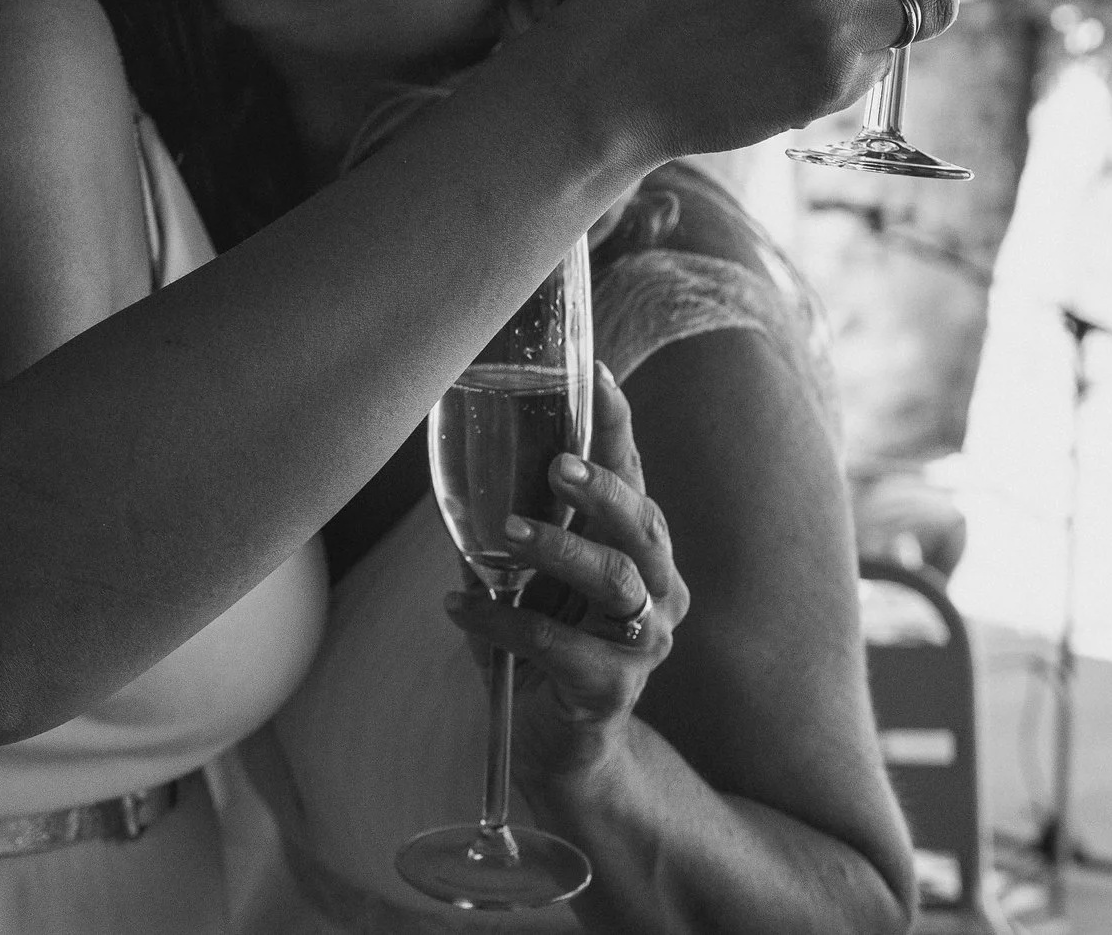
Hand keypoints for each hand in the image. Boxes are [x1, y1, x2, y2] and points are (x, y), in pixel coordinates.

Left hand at [443, 363, 686, 789]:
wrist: (550, 739)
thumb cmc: (537, 636)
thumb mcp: (524, 566)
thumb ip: (507, 512)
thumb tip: (454, 443)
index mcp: (638, 542)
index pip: (633, 471)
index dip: (617, 423)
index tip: (594, 372)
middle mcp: (657, 585)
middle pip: (642, 524)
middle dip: (602, 490)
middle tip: (556, 466)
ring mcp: (643, 640)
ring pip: (616, 580)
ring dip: (559, 550)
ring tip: (503, 533)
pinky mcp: (612, 688)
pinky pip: (558, 646)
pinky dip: (503, 622)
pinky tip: (459, 607)